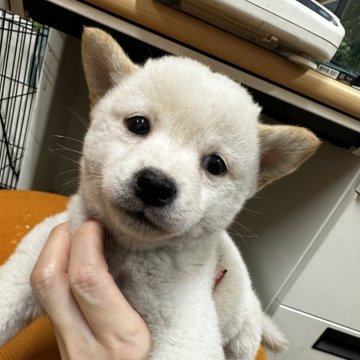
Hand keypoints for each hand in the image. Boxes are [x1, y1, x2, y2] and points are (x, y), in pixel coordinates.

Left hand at [30, 220, 150, 359]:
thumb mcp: (160, 333)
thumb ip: (148, 295)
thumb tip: (150, 251)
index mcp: (122, 338)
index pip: (88, 280)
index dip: (86, 242)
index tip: (97, 224)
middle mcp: (86, 341)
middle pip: (50, 280)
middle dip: (60, 239)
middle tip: (79, 222)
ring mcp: (66, 343)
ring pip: (42, 288)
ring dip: (52, 251)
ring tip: (73, 234)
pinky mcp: (59, 341)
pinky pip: (46, 296)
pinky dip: (53, 267)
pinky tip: (69, 257)